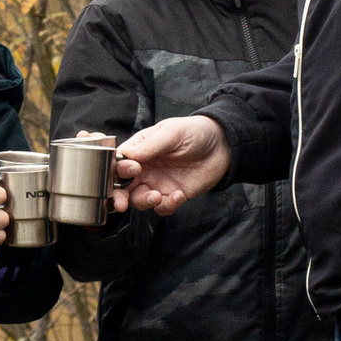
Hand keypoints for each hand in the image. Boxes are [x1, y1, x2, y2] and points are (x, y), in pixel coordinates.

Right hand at [112, 114, 228, 212]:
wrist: (221, 146)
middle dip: (119, 197)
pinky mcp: (172, 195)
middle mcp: (144, 169)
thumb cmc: (193, 132)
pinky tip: (178, 196)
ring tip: (157, 196)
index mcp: (139, 150)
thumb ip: (151, 145)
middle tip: (122, 204)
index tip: (133, 170)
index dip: (119, 170)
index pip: (119, 163)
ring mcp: (157, 183)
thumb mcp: (172, 132)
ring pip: (139, 200)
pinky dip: (166, 206)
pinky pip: (162, 208)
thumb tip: (129, 155)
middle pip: (123, 187)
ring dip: (144, 202)